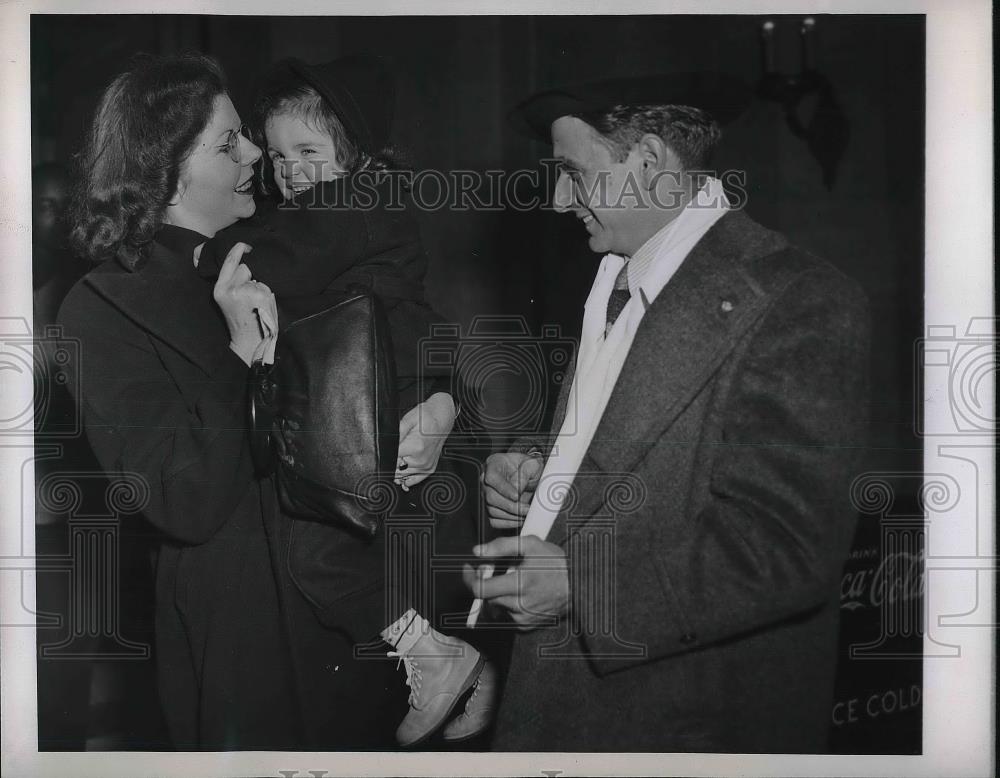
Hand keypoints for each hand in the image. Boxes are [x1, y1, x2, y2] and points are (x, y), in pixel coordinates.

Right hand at [211, 242, 272, 364]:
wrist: (248, 340)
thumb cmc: (239, 319)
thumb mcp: (227, 299)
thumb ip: (231, 282)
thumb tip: (244, 264)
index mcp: (220, 289)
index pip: (229, 262)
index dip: (238, 250)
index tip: (245, 245)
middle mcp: (232, 288)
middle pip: (246, 268)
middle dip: (250, 275)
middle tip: (250, 294)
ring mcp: (248, 291)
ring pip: (258, 278)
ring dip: (260, 286)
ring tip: (256, 302)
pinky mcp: (262, 295)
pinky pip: (267, 286)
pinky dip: (267, 294)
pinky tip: (262, 305)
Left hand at [394, 392, 455, 489]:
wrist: (442, 417)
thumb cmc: (426, 416)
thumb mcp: (407, 419)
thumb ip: (396, 434)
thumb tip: (386, 445)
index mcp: (416, 447)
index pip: (391, 459)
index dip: (387, 454)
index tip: (390, 447)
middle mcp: (422, 460)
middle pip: (395, 469)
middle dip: (393, 460)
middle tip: (398, 448)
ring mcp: (426, 466)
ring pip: (402, 476)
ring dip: (398, 469)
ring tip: (401, 456)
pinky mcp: (430, 469)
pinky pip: (414, 480)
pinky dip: (408, 478)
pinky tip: (405, 470)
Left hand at [463, 535, 568, 630]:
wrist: (579, 586)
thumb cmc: (555, 563)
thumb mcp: (531, 544)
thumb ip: (501, 546)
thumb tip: (477, 552)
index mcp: (519, 584)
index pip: (480, 589)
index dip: (469, 579)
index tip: (469, 569)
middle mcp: (519, 605)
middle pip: (486, 597)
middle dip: (486, 583)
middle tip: (495, 571)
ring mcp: (522, 618)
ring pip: (495, 606)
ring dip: (496, 594)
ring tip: (512, 581)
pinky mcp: (526, 626)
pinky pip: (506, 616)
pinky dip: (507, 604)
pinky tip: (519, 593)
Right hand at [482, 452, 542, 528]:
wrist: (529, 473)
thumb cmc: (528, 466)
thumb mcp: (531, 464)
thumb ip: (525, 474)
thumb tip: (517, 489)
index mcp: (493, 465)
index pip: (492, 478)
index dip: (504, 489)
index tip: (517, 496)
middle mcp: (487, 481)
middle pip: (490, 497)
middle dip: (510, 506)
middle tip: (526, 508)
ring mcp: (487, 496)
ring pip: (492, 511)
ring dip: (511, 516)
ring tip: (526, 514)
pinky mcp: (491, 508)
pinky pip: (495, 521)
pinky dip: (508, 523)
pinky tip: (520, 519)